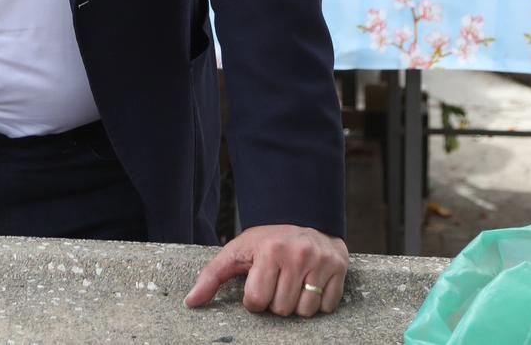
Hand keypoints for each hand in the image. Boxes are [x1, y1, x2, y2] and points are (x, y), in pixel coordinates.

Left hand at [184, 224, 348, 316]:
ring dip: (297, 304)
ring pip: (305, 311)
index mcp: (270, 250)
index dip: (254, 298)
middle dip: (276, 301)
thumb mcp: (237, 252)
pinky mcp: (339, 268)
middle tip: (278, 281)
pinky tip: (311, 283)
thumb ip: (211, 277)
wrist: (306, 218)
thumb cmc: (267, 241)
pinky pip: (327, 306)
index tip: (258, 283)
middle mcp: (298, 254)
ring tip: (294, 283)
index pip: (257, 302)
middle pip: (281, 309)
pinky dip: (318, 302)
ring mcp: (321, 261)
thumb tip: (190, 302)